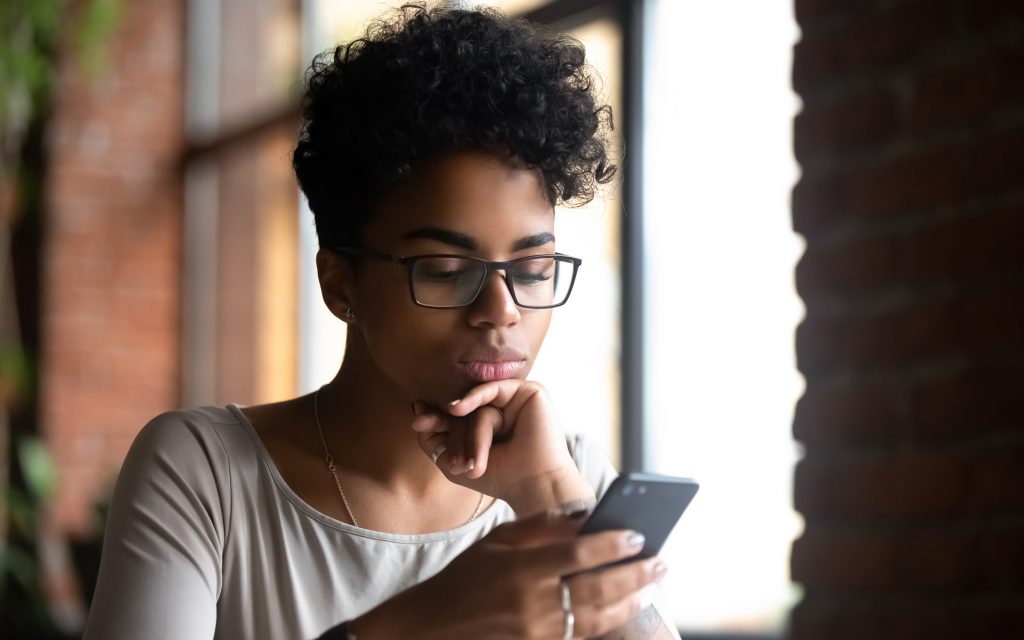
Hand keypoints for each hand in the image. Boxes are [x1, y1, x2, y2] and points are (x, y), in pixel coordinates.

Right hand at [352, 509, 666, 638]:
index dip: (613, 545)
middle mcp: (531, 602)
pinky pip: (582, 634)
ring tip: (651, 585)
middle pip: (597, 588)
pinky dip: (608, 621)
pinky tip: (624, 608)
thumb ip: (541, 528)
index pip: (579, 554)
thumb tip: (584, 516)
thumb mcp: (497, 541)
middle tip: (661, 561)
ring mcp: (536, 630)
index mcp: (520, 568)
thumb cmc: (466, 577)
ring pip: (596, 617)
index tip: (639, 535)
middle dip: (635, 575)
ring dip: (630, 600)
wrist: (433, 625)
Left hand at [411, 379, 592, 512]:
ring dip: (470, 435)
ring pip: (479, 406)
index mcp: (488, 426)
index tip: (417, 423)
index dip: (435, 418)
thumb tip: (417, 406)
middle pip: (465, 409)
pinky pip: (493, 388)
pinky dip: (474, 397)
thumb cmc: (498, 478)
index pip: (456, 415)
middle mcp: (502, 410)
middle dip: (449, 430)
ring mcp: (515, 401)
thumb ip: (432, 437)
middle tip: (438, 446)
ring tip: (470, 465)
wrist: (532, 484)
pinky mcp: (530, 392)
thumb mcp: (452, 461)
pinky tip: (457, 408)